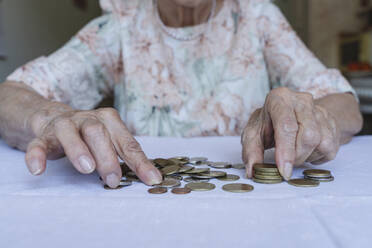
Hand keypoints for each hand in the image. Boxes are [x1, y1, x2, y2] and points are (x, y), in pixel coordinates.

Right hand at [25, 107, 161, 187]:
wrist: (54, 117)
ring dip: (78, 150)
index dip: (140, 162)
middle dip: (107, 156)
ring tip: (87, 169)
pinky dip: (37, 156)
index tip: (151, 179)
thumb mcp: (111, 140)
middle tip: (114, 179)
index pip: (127, 142)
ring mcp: (64, 125)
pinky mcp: (44, 135)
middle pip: (98, 133)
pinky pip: (38, 144)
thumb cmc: (90, 134)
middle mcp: (87, 119)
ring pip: (70, 133)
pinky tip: (39, 170)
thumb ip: (126, 155)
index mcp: (109, 120)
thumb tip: (151, 177)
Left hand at [241, 88, 339, 179]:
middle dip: (296, 157)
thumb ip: (251, 151)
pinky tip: (305, 150)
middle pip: (308, 136)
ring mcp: (320, 110)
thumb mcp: (253, 133)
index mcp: (279, 98)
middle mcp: (302, 100)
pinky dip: (316, 157)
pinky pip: (329, 149)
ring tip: (292, 152)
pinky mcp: (332, 123)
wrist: (289, 115)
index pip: (286, 125)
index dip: (286, 151)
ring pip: (321, 143)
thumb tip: (252, 170)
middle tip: (284, 162)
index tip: (283, 170)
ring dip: (305, 157)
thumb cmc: (268, 124)